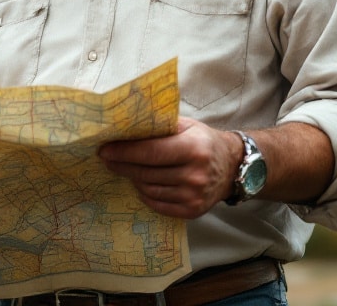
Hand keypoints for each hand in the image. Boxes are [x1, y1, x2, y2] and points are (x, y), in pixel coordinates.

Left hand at [97, 117, 241, 218]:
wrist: (232, 167)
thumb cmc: (202, 141)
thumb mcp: (186, 126)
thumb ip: (159, 128)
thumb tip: (123, 128)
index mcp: (193, 148)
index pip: (150, 152)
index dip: (124, 152)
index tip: (104, 150)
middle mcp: (195, 174)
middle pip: (146, 172)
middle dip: (122, 165)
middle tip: (107, 159)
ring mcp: (194, 196)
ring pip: (149, 189)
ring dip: (134, 179)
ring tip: (128, 169)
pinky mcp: (193, 211)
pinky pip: (157, 204)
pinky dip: (146, 194)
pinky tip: (143, 183)